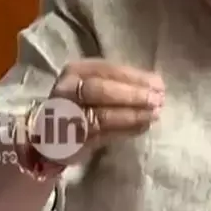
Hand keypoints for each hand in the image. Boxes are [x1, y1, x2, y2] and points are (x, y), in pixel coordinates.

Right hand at [43, 59, 164, 162]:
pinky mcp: (74, 140)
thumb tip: (156, 83)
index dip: (134, 77)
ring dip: (133, 115)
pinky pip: (104, 135)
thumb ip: (120, 82)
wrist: (52, 132)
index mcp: (75, 71)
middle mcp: (67, 92)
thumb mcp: (94, 82)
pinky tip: (143, 127)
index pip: (106, 69)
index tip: (158, 83)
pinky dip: (127, 130)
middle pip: (100, 90)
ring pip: (102, 115)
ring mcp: (68, 117)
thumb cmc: (82, 101)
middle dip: (133, 95)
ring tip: (154, 114)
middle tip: (158, 100)